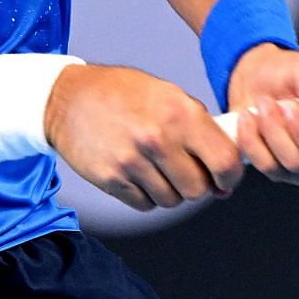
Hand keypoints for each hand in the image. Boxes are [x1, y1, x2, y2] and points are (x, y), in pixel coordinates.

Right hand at [44, 63, 244, 211]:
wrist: (68, 98)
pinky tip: (137, 172)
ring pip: (172, 201)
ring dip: (170, 190)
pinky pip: (145, 205)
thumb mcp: (168, 95)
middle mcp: (158, 138)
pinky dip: (146, 195)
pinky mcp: (112, 179)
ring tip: (156, 167)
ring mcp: (133, 161)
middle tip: (185, 170)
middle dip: (197, 185)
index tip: (225, 179)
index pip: (224, 162)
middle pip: (198, 190)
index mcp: (180, 113)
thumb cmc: (122, 93)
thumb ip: (199, 129)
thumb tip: (225, 171)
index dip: (230, 177)